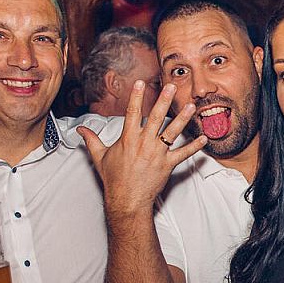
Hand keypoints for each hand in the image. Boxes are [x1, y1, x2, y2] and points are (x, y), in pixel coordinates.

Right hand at [77, 81, 207, 218]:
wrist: (126, 199)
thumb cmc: (114, 178)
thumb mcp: (99, 157)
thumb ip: (92, 140)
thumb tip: (80, 130)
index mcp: (128, 138)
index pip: (132, 112)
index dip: (137, 97)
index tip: (141, 83)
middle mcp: (144, 143)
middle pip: (156, 117)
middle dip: (164, 100)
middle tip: (172, 87)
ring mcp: (157, 153)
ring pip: (172, 132)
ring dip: (183, 118)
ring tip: (191, 106)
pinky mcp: (167, 165)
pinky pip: (183, 154)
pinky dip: (194, 147)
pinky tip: (203, 138)